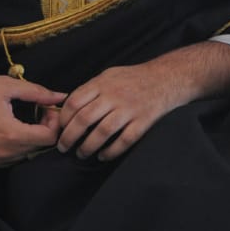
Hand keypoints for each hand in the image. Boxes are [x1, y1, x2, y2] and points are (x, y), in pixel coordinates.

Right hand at [0, 75, 66, 167]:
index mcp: (11, 135)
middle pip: (40, 147)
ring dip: (32, 139)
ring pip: (27, 155)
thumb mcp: (6, 86)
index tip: (45, 109)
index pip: (49, 138)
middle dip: (45, 129)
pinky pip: (12, 159)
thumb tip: (61, 97)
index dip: (54, 122)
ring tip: (25, 120)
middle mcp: (4, 153)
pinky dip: (18, 147)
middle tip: (38, 112)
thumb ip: (38, 92)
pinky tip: (12, 130)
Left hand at [57, 42, 229, 161]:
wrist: (169, 78)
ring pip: (102, 133)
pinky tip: (103, 156)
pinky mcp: (144, 121)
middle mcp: (114, 96)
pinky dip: (111, 151)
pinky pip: (124, 141)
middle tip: (64, 148)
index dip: (63, 120)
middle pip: (84, 120)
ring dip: (88, 147)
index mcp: (102, 83)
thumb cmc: (136, 78)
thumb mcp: (110, 75)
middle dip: (70, 138)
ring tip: (82, 154)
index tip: (60, 130)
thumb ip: (90, 89)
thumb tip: (69, 106)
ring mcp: (130, 109)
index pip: (74, 103)